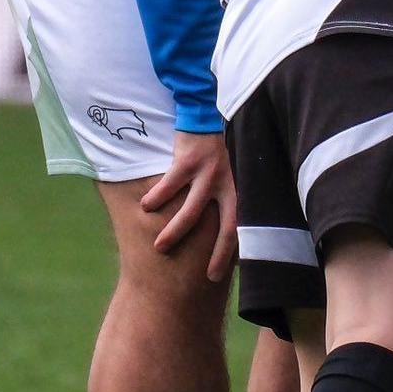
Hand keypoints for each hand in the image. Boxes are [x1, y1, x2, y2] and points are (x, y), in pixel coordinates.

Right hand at [139, 130, 238, 281]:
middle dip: (221, 253)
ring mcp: (209, 172)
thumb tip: (218, 229)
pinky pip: (171, 185)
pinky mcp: (189, 160)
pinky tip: (145, 207)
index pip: (246, 224)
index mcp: (239, 188)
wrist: (203, 115)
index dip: (242, 249)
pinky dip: (157, 198)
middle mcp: (229, 183)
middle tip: (210, 276)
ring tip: (160, 247)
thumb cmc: (213, 152)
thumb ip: (224, 197)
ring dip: (176, 231)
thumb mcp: (226, 174)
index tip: (234, 272)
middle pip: (229, 224)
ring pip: (193, 210)